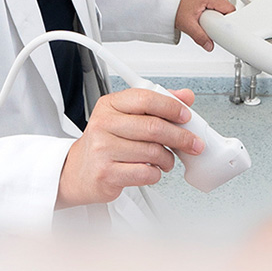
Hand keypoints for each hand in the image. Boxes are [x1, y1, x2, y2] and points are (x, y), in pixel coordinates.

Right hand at [55, 88, 201, 208]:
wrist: (78, 172)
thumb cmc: (105, 143)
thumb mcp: (125, 117)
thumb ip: (155, 105)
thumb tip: (186, 96)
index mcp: (109, 105)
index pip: (146, 98)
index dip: (171, 107)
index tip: (186, 116)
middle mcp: (103, 124)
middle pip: (153, 127)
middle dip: (181, 136)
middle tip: (193, 143)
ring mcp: (103, 150)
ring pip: (153, 152)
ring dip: (168, 158)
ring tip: (166, 159)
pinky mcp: (107, 173)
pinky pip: (145, 172)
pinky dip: (156, 173)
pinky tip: (151, 169)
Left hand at [175, 0, 235, 51]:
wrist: (162, 0)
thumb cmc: (172, 8)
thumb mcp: (188, 25)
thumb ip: (200, 37)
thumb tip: (209, 46)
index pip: (229, 8)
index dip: (227, 20)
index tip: (222, 27)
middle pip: (225, 5)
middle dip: (220, 16)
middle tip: (210, 24)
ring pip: (219, 2)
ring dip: (215, 11)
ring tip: (204, 18)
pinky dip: (210, 6)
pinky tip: (202, 12)